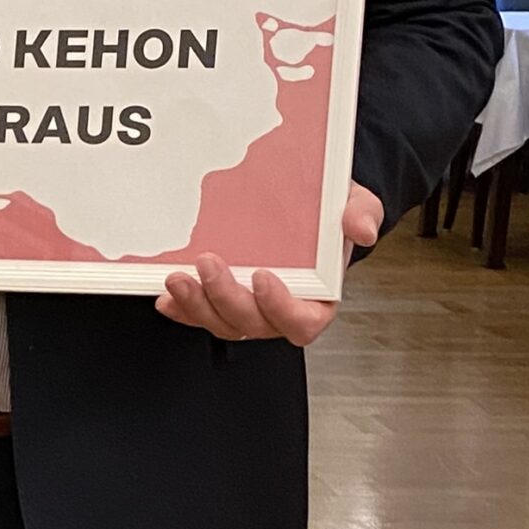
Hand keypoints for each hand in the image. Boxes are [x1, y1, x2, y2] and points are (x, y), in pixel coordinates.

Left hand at [155, 181, 381, 346]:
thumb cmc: (331, 214)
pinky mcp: (221, 299)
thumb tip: (360, 227)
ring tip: (177, 277)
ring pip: (222, 323)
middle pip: (252, 324)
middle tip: (208, 264)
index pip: (302, 321)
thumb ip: (361, 214)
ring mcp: (248, 308)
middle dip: (226, 299)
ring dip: (197, 305)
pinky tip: (167, 295)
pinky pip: (200, 314)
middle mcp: (280, 310)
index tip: (263, 278)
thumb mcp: (356, 204)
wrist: (308, 206)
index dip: (281, 308)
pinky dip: (182, 308)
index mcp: (318, 298)